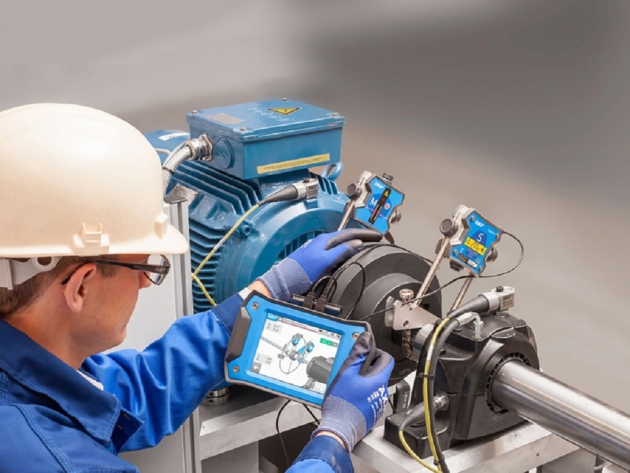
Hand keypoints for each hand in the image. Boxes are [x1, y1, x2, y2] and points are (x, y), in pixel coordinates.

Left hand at [258, 228, 381, 300]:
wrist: (285, 281)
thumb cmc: (302, 271)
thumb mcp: (325, 261)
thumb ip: (341, 251)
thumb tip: (357, 244)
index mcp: (326, 239)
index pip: (350, 233)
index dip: (365, 234)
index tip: (377, 235)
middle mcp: (323, 242)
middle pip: (346, 237)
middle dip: (361, 237)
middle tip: (375, 239)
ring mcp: (320, 250)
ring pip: (341, 244)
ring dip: (354, 244)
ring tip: (366, 246)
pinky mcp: (318, 259)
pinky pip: (336, 252)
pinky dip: (346, 252)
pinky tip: (349, 257)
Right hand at [312, 332, 393, 450]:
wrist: (339, 430)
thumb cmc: (342, 404)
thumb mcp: (346, 373)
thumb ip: (358, 354)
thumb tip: (366, 339)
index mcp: (378, 380)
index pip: (386, 358)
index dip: (375, 351)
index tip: (363, 352)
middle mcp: (381, 392)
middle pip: (377, 371)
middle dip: (364, 366)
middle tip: (349, 367)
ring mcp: (376, 403)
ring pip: (371, 384)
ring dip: (361, 380)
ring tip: (345, 382)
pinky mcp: (370, 412)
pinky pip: (367, 396)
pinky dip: (359, 392)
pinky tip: (347, 395)